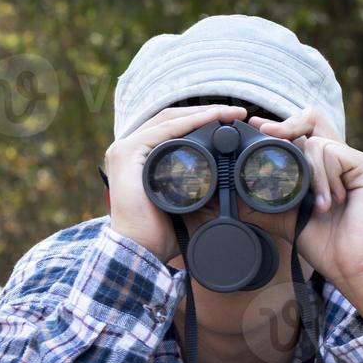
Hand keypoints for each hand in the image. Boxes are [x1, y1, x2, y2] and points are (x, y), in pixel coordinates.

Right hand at [104, 105, 249, 262]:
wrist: (142, 249)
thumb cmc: (159, 232)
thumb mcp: (186, 204)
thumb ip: (202, 192)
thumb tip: (231, 186)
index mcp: (138, 158)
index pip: (171, 129)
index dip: (201, 121)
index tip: (231, 121)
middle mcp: (128, 149)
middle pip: (170, 120)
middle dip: (205, 113)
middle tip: (237, 113)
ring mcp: (125, 149)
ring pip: (169, 120)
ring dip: (202, 113)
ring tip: (230, 113)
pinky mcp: (127, 152)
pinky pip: (165, 130)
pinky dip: (190, 121)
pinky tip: (212, 118)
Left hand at [246, 109, 362, 325]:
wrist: (347, 266)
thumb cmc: (318, 241)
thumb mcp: (280, 214)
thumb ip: (257, 199)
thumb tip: (221, 192)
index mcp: (321, 165)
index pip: (301, 130)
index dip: (280, 126)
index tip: (255, 126)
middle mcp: (339, 157)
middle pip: (313, 118)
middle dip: (287, 125)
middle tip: (268, 133)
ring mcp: (355, 160)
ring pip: (315, 142)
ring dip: (307, 173)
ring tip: (316, 204)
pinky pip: (332, 153)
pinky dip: (322, 178)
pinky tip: (328, 204)